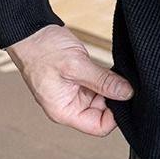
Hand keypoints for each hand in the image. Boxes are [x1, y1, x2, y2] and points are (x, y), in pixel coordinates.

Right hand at [6, 24, 133, 136]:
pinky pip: (99, 84)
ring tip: (118, 72)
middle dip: (116, 99)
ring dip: (112, 86)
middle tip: (127, 82)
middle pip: (103, 112)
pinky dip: (108, 77)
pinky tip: (113, 68)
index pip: (99, 126)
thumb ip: (103, 81)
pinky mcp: (79, 79)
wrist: (32, 32)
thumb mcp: (76, 66)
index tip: (127, 97)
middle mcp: (70, 106)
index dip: (116, 116)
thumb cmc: (43, 51)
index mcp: (64, 111)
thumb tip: (127, 94)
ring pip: (103, 97)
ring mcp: (75, 92)